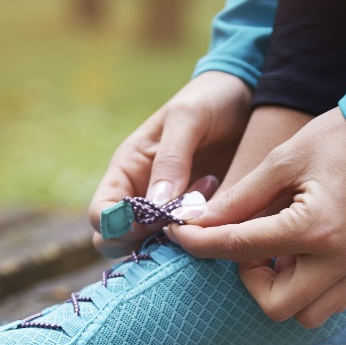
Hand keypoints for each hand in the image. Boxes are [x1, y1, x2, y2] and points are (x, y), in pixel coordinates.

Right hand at [88, 71, 251, 257]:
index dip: (119, 226)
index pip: (100, 216)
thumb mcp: (188, 119)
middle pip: (116, 242)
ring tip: (206, 205)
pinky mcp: (195, 218)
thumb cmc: (209, 100)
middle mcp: (140, 195)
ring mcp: (167, 211)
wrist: (245, 96)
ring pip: (151, 248)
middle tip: (182, 219)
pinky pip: (185, 244)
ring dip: (176, 240)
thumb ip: (171, 159)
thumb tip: (155, 204)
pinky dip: (198, 239)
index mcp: (127, 170)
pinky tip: (221, 212)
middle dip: (144, 240)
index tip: (155, 217)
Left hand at [169, 107, 345, 327]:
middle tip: (249, 245)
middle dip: (251, 279)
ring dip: (281, 289)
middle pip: (275, 305)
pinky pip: (331, 302)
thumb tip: (200, 222)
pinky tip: (302, 255)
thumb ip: (240, 198)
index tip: (181, 234)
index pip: (241, 249)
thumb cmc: (342, 139)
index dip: (201, 243)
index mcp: (315, 228)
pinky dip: (307, 288)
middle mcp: (343, 260)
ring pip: (306, 314)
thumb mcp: (284, 160)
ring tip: (278, 250)